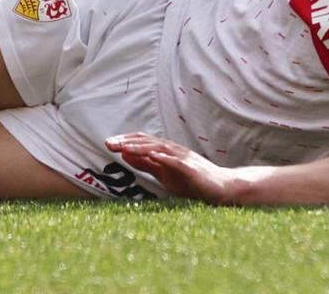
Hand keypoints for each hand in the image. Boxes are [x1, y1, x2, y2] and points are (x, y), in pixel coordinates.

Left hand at [105, 134, 240, 203]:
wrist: (220, 188)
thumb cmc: (191, 181)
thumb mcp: (163, 173)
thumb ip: (146, 164)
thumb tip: (125, 155)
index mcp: (165, 151)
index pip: (142, 141)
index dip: (125, 141)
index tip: (108, 144)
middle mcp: (173, 150)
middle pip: (147, 141)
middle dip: (127, 141)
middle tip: (109, 143)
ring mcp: (183, 157)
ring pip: (159, 148)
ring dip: (141, 147)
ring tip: (124, 147)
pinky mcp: (191, 168)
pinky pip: (176, 161)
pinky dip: (164, 157)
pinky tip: (152, 156)